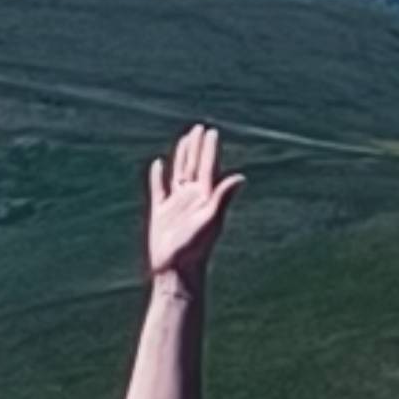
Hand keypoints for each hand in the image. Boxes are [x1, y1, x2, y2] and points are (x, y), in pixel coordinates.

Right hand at [140, 124, 242, 284]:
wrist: (176, 270)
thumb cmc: (195, 248)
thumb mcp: (210, 220)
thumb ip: (223, 197)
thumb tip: (241, 177)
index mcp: (204, 197)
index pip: (208, 167)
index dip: (209, 149)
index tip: (211, 132)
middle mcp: (191, 198)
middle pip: (194, 166)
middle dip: (196, 147)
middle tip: (199, 128)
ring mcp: (176, 204)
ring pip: (179, 173)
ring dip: (181, 156)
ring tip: (184, 140)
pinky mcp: (160, 212)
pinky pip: (158, 189)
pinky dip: (158, 176)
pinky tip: (158, 164)